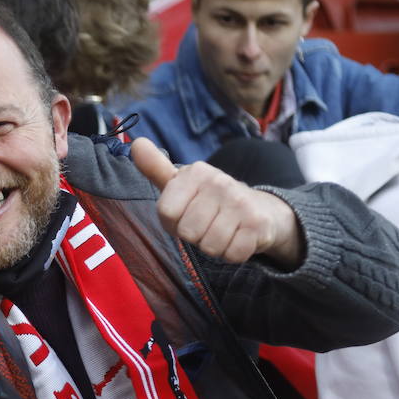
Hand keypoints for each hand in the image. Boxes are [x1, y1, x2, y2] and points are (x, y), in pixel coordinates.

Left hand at [132, 136, 303, 267]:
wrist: (262, 209)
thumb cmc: (211, 199)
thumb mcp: (182, 182)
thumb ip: (156, 168)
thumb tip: (136, 143)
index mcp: (196, 172)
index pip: (166, 213)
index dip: (172, 223)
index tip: (185, 215)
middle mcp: (219, 182)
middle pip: (188, 232)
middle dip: (195, 236)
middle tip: (207, 224)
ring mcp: (240, 202)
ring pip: (209, 246)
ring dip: (214, 246)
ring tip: (222, 231)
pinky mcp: (258, 224)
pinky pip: (232, 254)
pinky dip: (232, 253)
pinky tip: (238, 238)